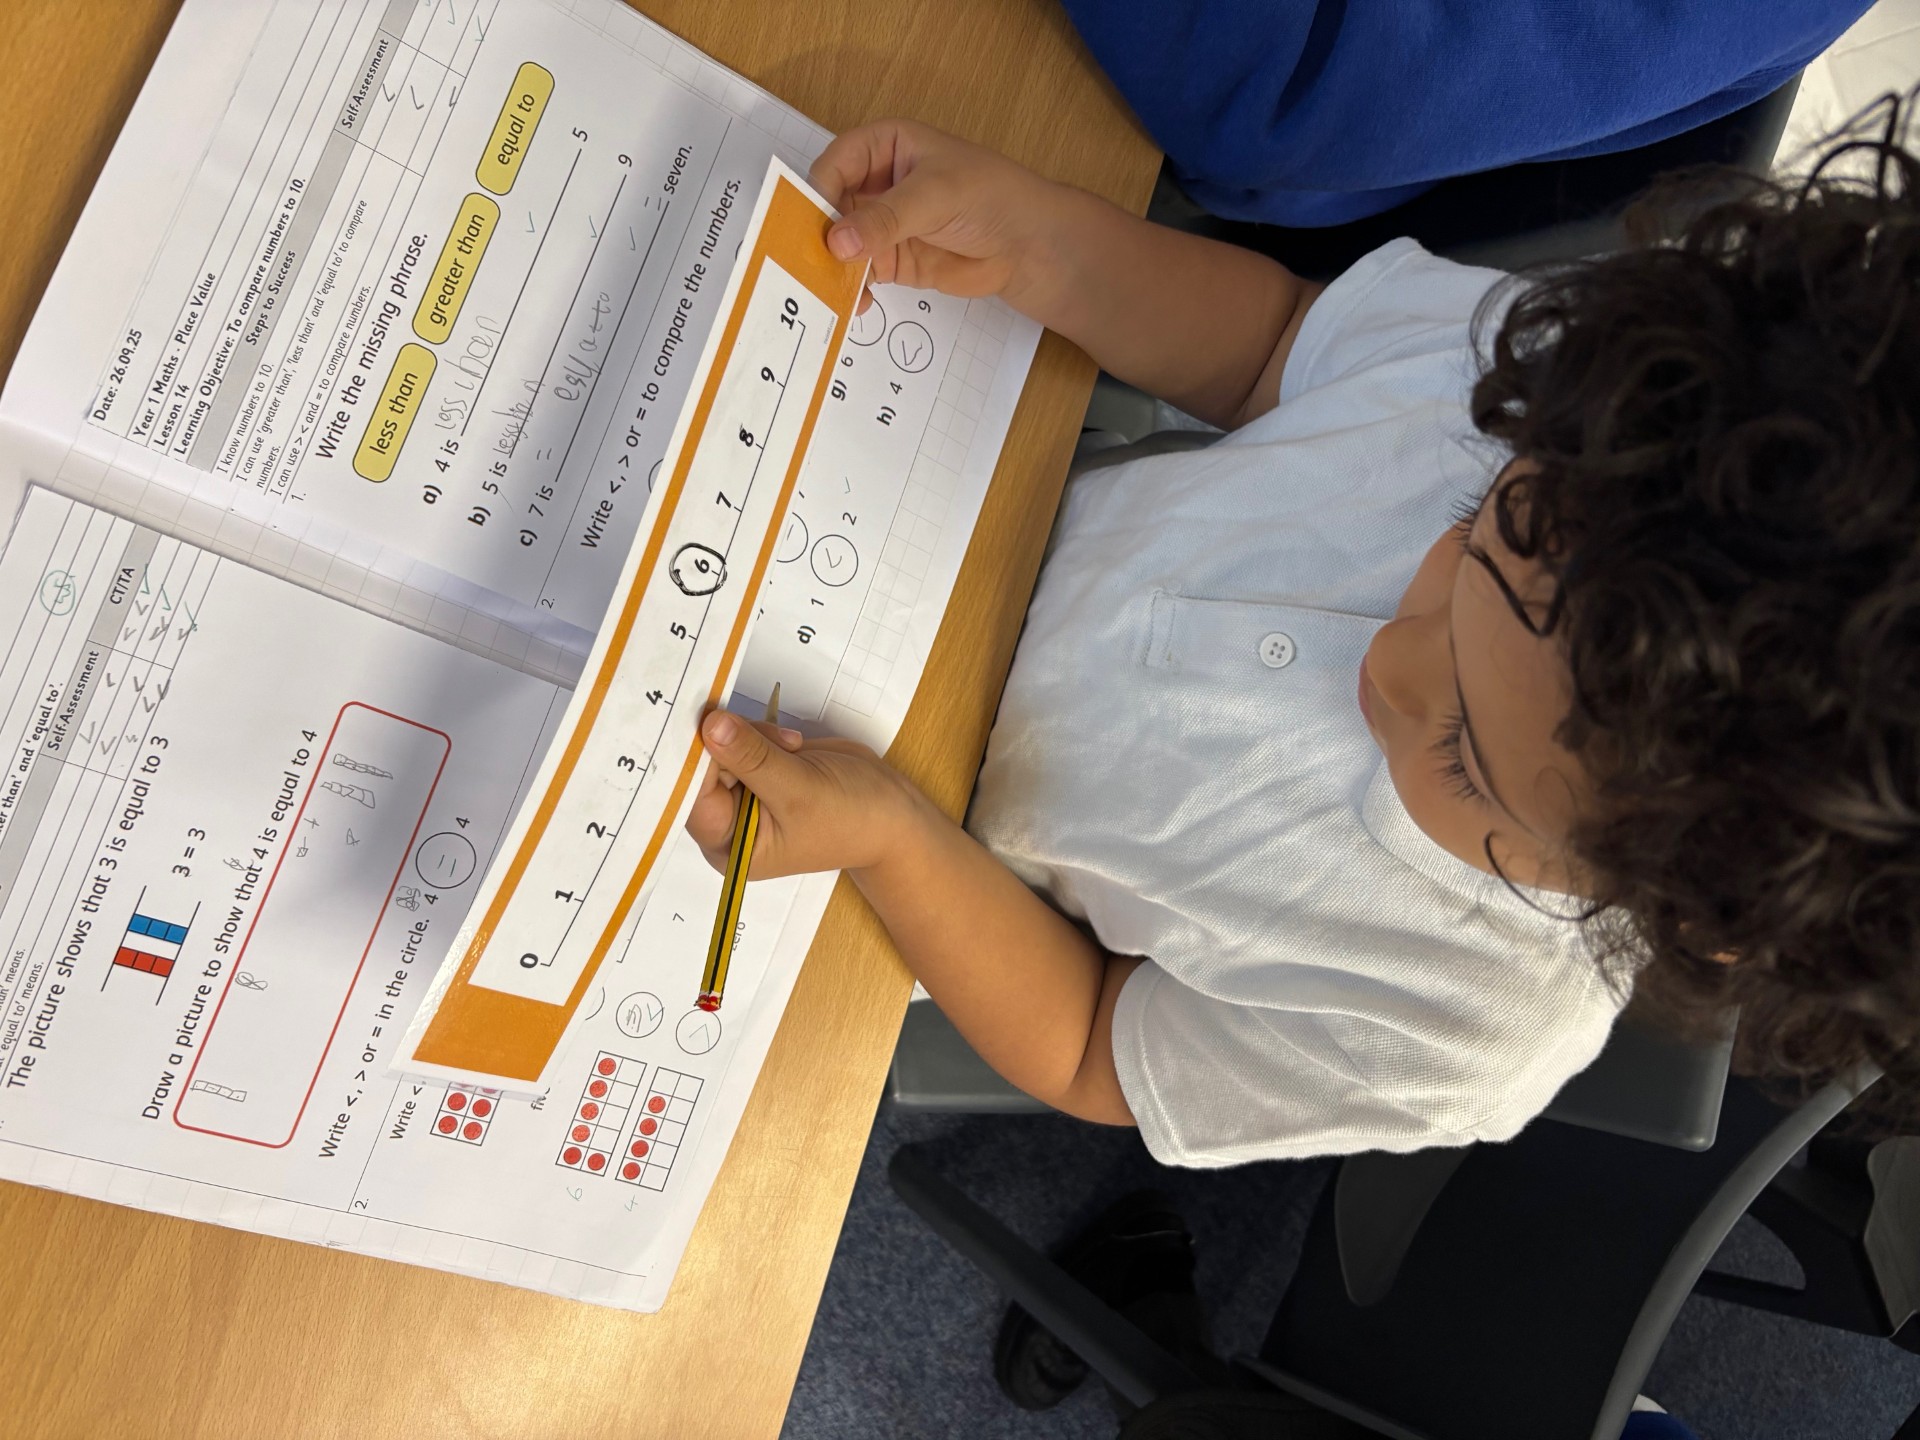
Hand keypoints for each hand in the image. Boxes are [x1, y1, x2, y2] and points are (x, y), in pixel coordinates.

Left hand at [685, 709, 922, 879]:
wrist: (890, 811)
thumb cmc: (851, 818)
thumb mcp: (799, 789)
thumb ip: (751, 757)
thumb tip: (710, 726)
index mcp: (730, 846)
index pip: (692, 799)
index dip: (696, 760)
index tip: (705, 723)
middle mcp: (728, 822)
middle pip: (701, 769)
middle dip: (732, 745)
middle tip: (772, 741)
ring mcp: (742, 794)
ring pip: (720, 747)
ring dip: (752, 736)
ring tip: (791, 748)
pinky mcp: (757, 769)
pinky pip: (739, 739)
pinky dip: (761, 732)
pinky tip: (790, 744)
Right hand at [809, 118, 1063, 307]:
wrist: (1027, 245)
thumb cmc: (991, 197)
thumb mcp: (936, 196)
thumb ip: (886, 218)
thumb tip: (838, 241)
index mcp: (883, 146)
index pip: (835, 165)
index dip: (819, 192)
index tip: (813, 225)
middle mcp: (875, 183)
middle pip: (830, 207)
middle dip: (819, 236)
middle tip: (808, 264)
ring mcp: (881, 224)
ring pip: (840, 244)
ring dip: (832, 267)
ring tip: (828, 289)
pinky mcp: (890, 260)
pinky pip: (859, 273)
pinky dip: (852, 288)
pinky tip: (856, 302)